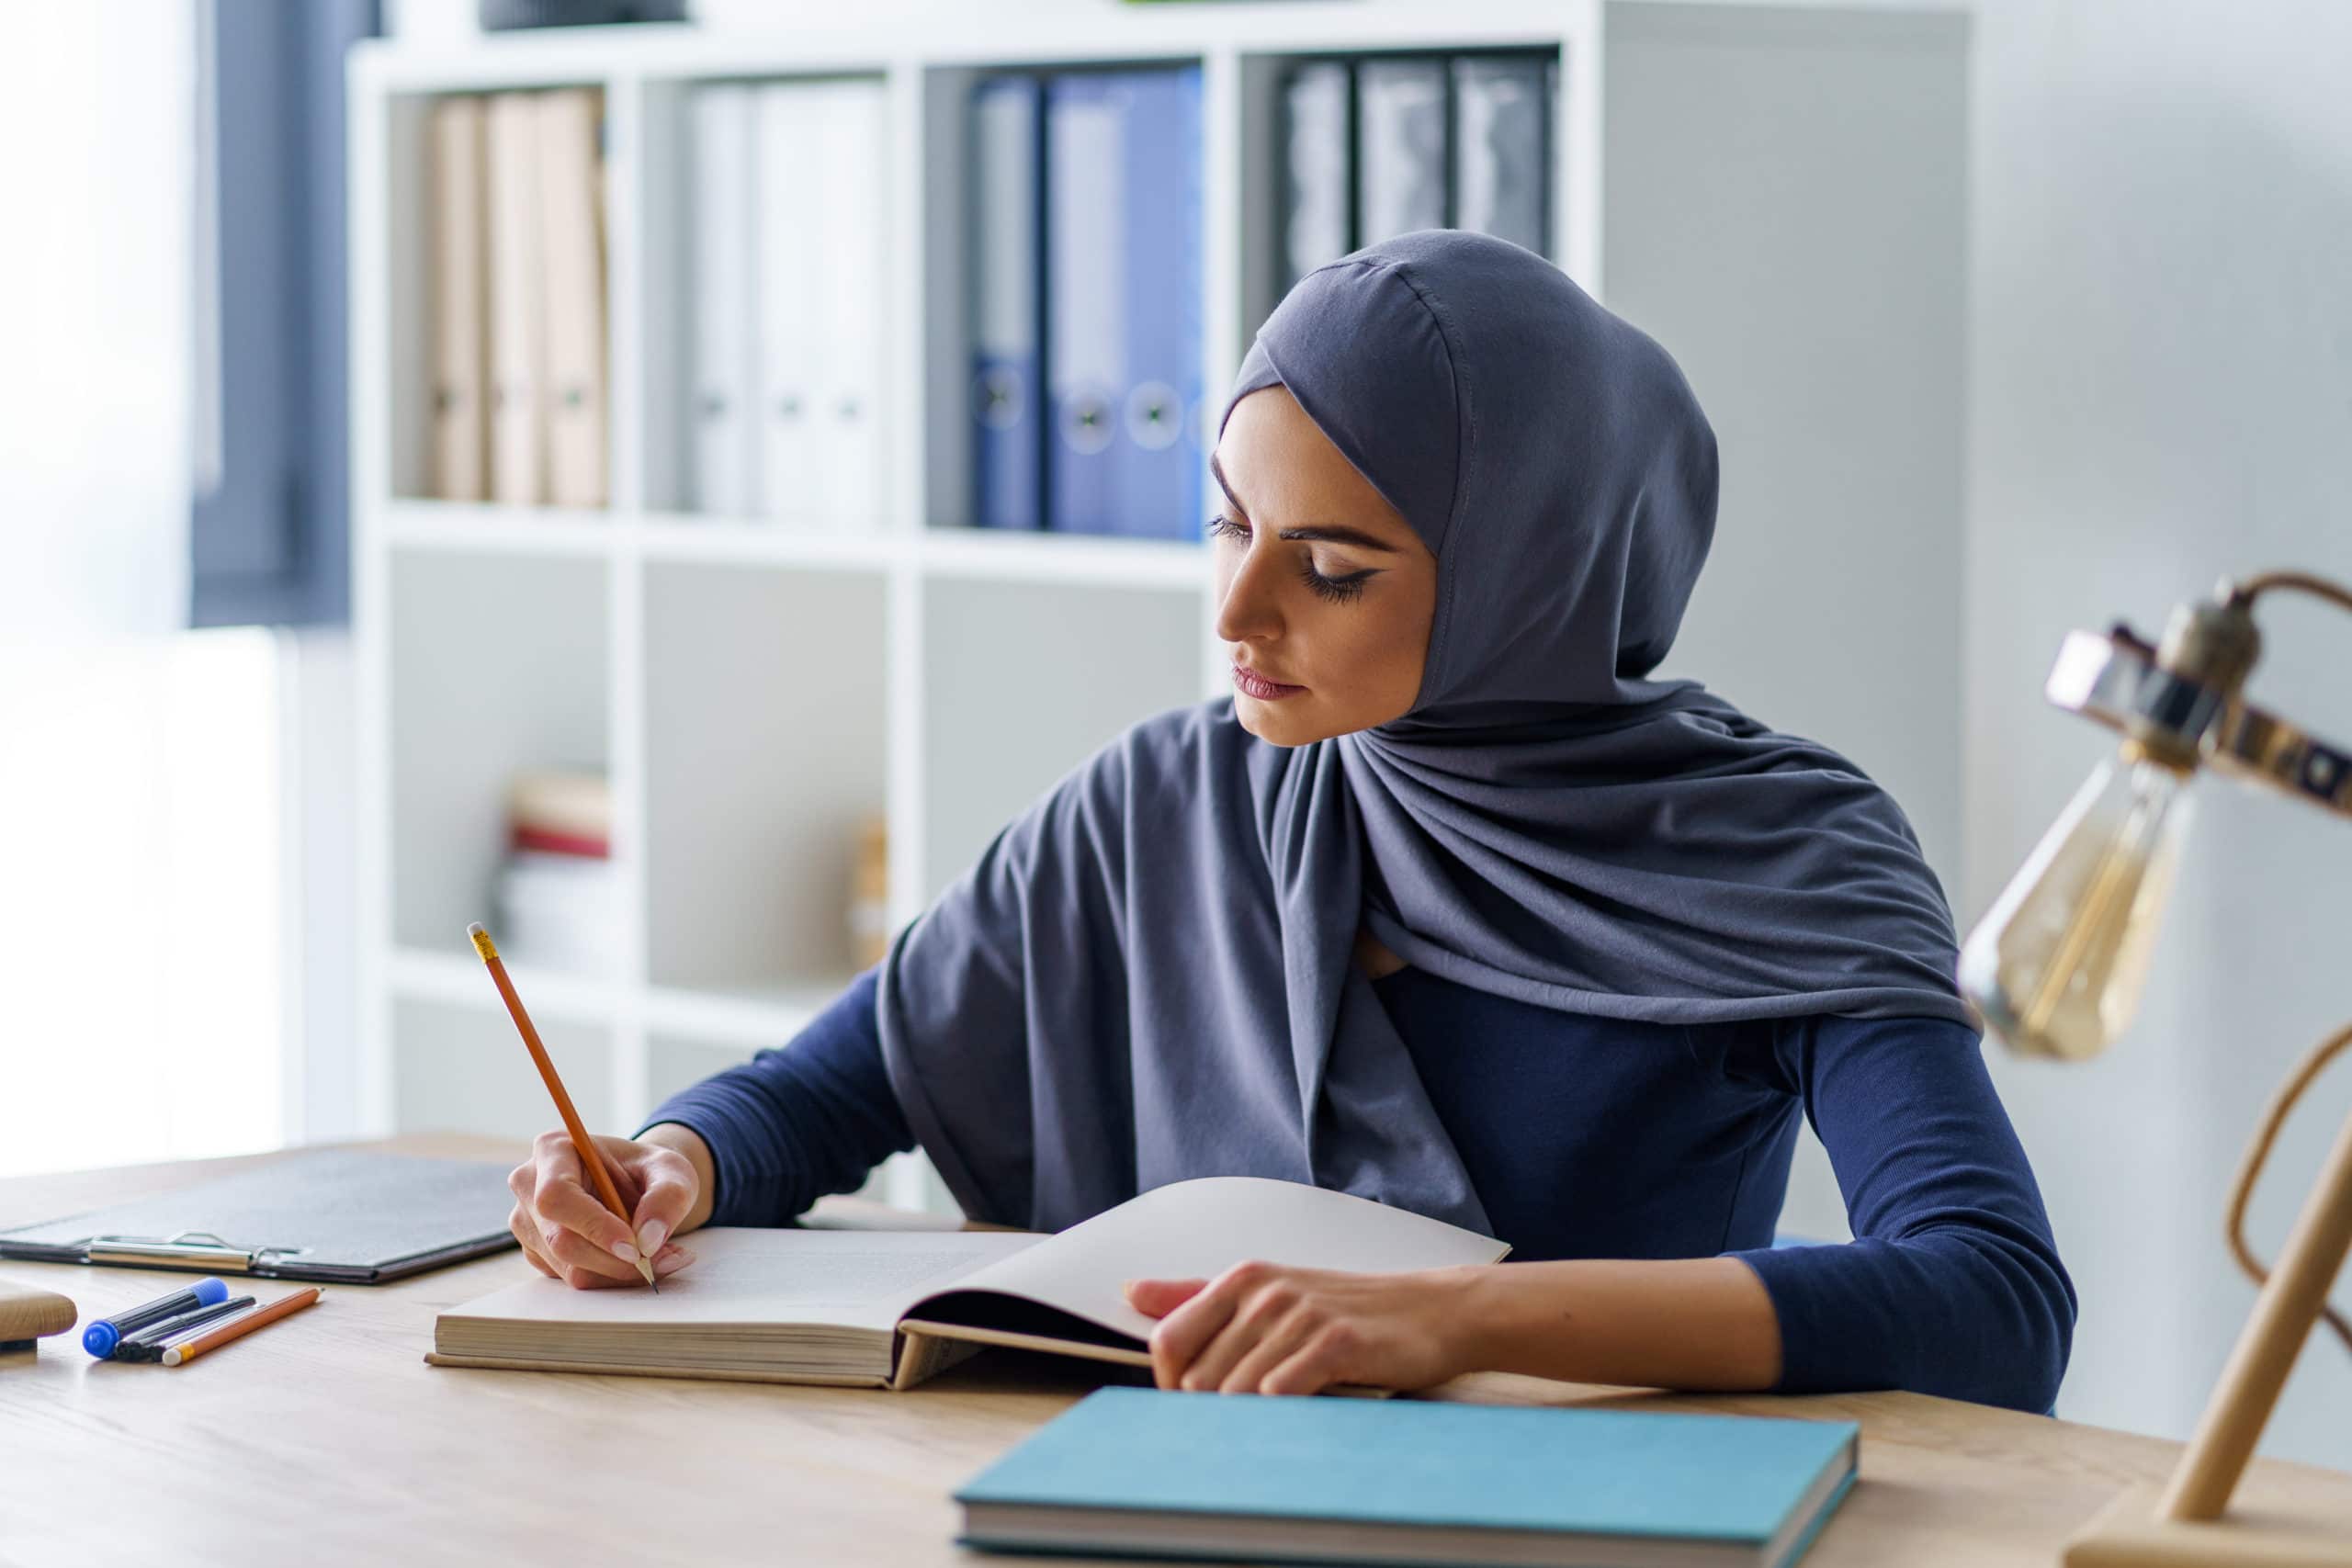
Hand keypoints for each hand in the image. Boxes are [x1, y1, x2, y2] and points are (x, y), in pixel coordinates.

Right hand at [507, 1130, 698, 1288]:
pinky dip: (612, 1278)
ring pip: (569, 1267)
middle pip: (560, 1240)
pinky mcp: (538, 1252)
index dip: (593, 1225)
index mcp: (552, 1149)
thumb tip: (648, 1240)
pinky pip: (573, 1279)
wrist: (638, 1185)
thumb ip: (668, 1196)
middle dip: (616, 1259)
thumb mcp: (673, 1171)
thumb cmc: (649, 1171)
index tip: (635, 1247)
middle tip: (666, 1258)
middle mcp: (529, 1185)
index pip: (557, 1195)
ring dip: (621, 1271)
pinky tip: (638, 1260)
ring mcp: (528, 1223)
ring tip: (663, 1257)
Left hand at [1121, 1260, 1475, 1396]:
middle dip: (1210, 1413)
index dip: (1170, 1386)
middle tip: (1242, 1424)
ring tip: (1272, 1424)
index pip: (1168, 1341)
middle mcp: (1264, 1292)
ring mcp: (1300, 1315)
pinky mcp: (1335, 1343)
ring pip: (1235, 1392)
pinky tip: (1298, 1413)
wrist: (1430, 1311)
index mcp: (1241, 1279)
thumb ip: (1196, 1295)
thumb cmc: (1348, 1308)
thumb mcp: (1268, 1291)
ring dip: (1247, 1421)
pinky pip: (1281, 1392)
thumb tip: (1133, 1291)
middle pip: (1198, 1377)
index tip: (1193, 1407)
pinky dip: (1281, 1414)